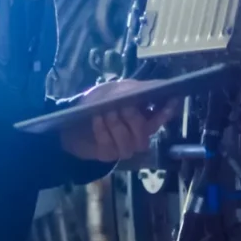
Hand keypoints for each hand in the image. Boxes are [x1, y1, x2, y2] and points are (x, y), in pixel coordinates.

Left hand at [59, 80, 178, 162]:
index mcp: (145, 116)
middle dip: (134, 118)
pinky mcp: (108, 155)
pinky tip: (96, 119)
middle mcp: (138, 134)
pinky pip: (110, 147)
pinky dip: (102, 131)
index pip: (162, 116)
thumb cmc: (100, 101)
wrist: (72, 117)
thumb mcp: (119, 89)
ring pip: (130, 143)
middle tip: (122, 105)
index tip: (169, 103)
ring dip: (116, 125)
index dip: (166, 111)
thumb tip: (164, 85)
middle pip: (146, 132)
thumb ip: (140, 89)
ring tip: (105, 112)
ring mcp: (124, 146)